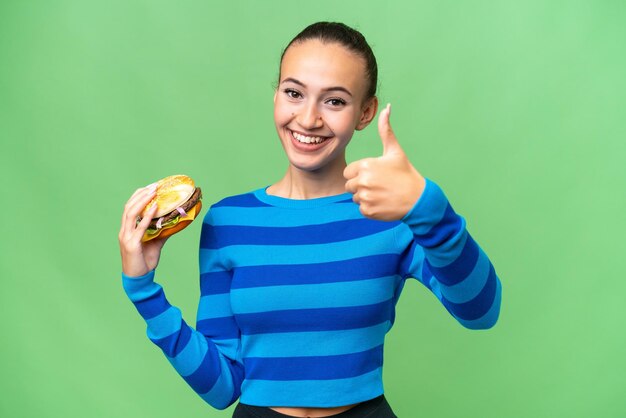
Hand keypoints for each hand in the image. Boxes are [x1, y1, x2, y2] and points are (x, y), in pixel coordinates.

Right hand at [118, 183, 168, 276]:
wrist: (138, 279)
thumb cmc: (144, 262)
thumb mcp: (155, 244)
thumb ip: (161, 232)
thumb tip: (174, 222)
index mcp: (127, 230)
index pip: (129, 208)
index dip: (138, 196)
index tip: (150, 187)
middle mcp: (124, 231)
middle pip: (129, 207)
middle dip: (141, 195)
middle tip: (154, 186)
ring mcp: (126, 238)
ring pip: (131, 214)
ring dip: (143, 201)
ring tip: (154, 192)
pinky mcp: (132, 245)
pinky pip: (140, 227)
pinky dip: (147, 216)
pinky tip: (155, 207)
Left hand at [344, 104, 425, 220]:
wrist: (418, 199)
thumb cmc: (405, 173)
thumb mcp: (395, 151)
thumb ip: (385, 130)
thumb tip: (386, 108)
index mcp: (366, 165)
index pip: (348, 172)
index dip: (359, 174)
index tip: (374, 175)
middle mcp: (363, 181)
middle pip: (349, 186)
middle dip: (361, 186)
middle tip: (379, 185)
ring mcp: (366, 197)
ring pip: (355, 198)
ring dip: (366, 197)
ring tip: (382, 194)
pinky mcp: (369, 211)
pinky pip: (361, 209)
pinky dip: (370, 208)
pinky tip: (383, 203)